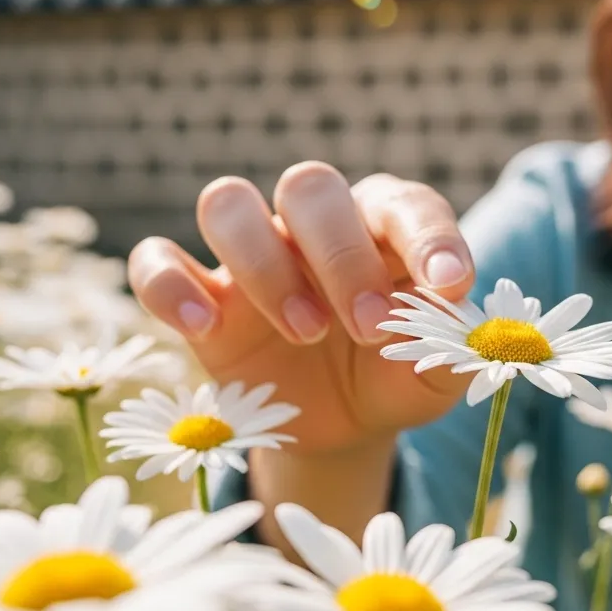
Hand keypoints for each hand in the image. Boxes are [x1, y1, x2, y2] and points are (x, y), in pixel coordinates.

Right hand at [128, 162, 476, 456]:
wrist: (344, 425)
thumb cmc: (397, 376)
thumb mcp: (435, 375)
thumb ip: (450, 346)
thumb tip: (456, 316)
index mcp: (385, 226)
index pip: (405, 203)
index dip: (428, 236)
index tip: (448, 285)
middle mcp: (317, 226)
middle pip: (309, 185)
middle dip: (341, 256)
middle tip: (369, 326)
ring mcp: (253, 256)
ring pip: (227, 202)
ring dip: (266, 266)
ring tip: (307, 334)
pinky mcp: (200, 296)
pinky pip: (155, 260)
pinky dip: (168, 285)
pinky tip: (203, 328)